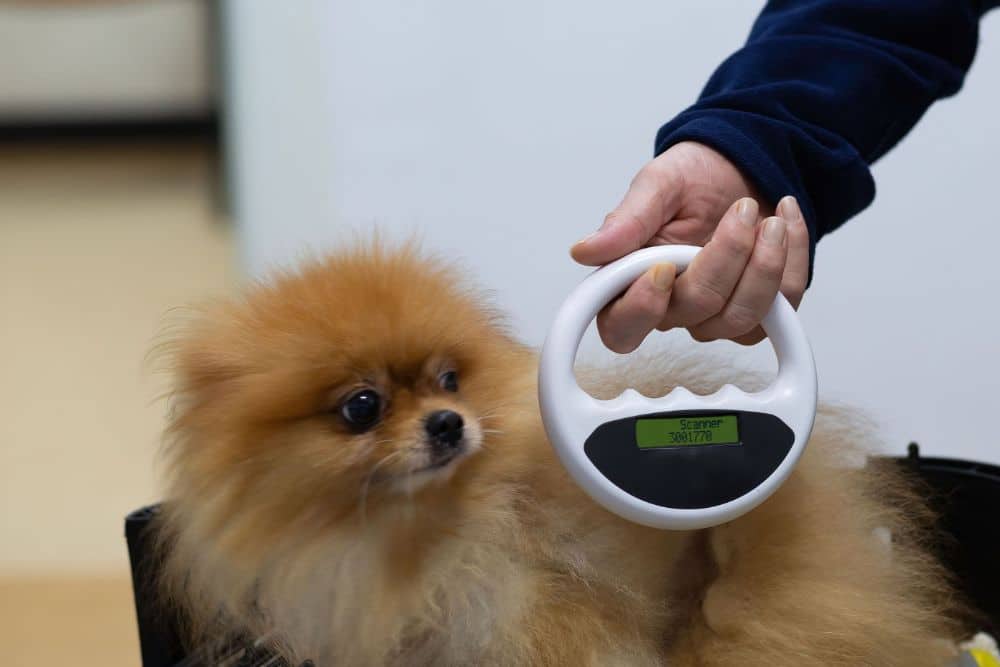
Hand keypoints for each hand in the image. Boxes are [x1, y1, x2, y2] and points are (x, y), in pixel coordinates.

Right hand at [571, 141, 809, 350]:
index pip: (621, 327)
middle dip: (725, 259)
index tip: (662, 268)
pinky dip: (791, 259)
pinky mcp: (761, 311)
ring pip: (741, 319)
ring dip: (764, 265)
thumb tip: (585, 251)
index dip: (640, 310)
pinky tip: (785, 219)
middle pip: (695, 313)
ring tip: (769, 219)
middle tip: (742, 211)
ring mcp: (717, 314)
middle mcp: (672, 306)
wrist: (745, 163)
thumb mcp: (658, 183)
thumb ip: (626, 220)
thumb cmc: (695, 176)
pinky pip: (783, 307)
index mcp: (631, 281)